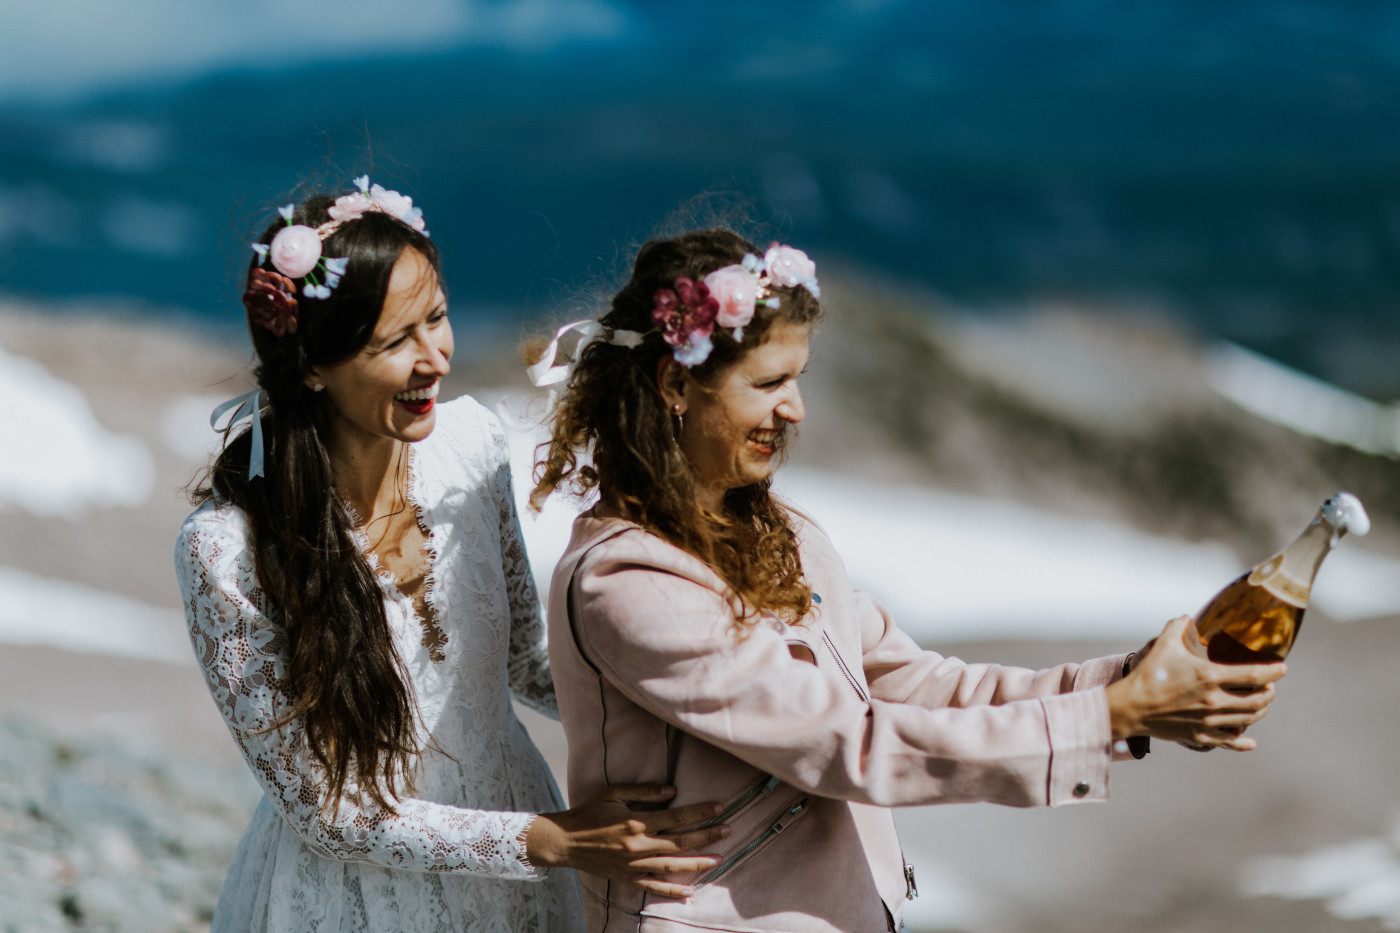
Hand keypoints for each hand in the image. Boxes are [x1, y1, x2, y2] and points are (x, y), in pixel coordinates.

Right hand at [526, 784, 729, 897]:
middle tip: (728, 830)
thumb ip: (644, 791)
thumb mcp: (614, 792)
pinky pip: (653, 887)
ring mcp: (633, 865)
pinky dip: (672, 891)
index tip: (720, 806)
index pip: (677, 817)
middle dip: (707, 836)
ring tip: (719, 859)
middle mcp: (638, 846)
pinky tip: (690, 892)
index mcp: (636, 822)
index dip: (700, 812)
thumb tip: (673, 791)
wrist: (565, 840)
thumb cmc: (590, 812)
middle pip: (681, 842)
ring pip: (672, 866)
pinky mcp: (627, 878)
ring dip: (698, 862)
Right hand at [1106, 616, 1285, 750]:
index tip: (1282, 668)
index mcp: (1210, 676)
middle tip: (1269, 686)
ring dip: (1261, 711)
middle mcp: (1214, 701)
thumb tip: (1187, 617)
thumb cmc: (1148, 674)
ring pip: (1248, 719)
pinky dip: (1243, 742)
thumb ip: (1178, 627)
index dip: (1273, 671)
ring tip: (1261, 704)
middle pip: (1258, 700)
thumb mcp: (1164, 644)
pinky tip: (1250, 740)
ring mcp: (1209, 721)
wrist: (1131, 706)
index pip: (1254, 675)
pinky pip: (1229, 741)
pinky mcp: (1200, 736)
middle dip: (1269, 693)